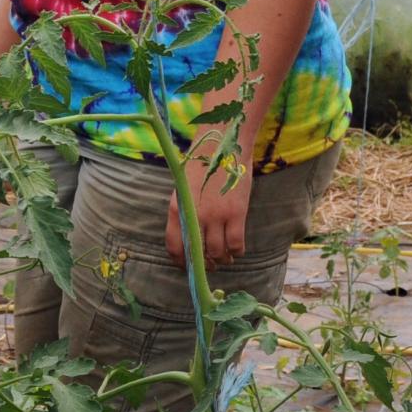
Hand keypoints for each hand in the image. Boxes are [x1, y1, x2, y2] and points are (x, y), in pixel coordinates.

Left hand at [168, 147, 251, 267]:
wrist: (223, 145)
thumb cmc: (202, 166)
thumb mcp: (184, 190)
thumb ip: (185, 213)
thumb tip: (189, 239)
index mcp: (177, 209)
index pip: (174, 246)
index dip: (181, 262)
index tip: (188, 266)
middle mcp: (194, 215)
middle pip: (198, 253)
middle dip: (204, 264)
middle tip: (211, 265)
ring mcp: (216, 215)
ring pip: (218, 252)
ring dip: (222, 259)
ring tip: (225, 258)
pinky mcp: (236, 213)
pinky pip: (236, 244)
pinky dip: (237, 251)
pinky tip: (237, 249)